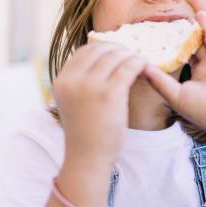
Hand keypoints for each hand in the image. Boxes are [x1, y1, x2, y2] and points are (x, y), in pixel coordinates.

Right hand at [51, 42, 146, 163]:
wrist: (87, 158)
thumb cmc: (85, 132)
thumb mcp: (72, 101)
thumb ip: (79, 81)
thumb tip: (99, 57)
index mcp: (61, 80)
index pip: (84, 51)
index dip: (103, 48)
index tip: (117, 53)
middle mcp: (72, 80)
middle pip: (101, 50)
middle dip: (119, 49)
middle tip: (131, 55)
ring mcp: (90, 86)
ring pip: (116, 56)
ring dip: (131, 55)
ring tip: (139, 61)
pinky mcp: (110, 94)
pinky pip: (128, 68)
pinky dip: (138, 63)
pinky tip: (144, 66)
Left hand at [143, 11, 205, 136]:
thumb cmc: (204, 111)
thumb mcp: (176, 96)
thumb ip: (159, 81)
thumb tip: (140, 67)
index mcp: (196, 75)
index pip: (182, 57)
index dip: (172, 47)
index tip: (159, 37)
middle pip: (195, 44)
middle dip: (188, 33)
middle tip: (178, 21)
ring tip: (199, 13)